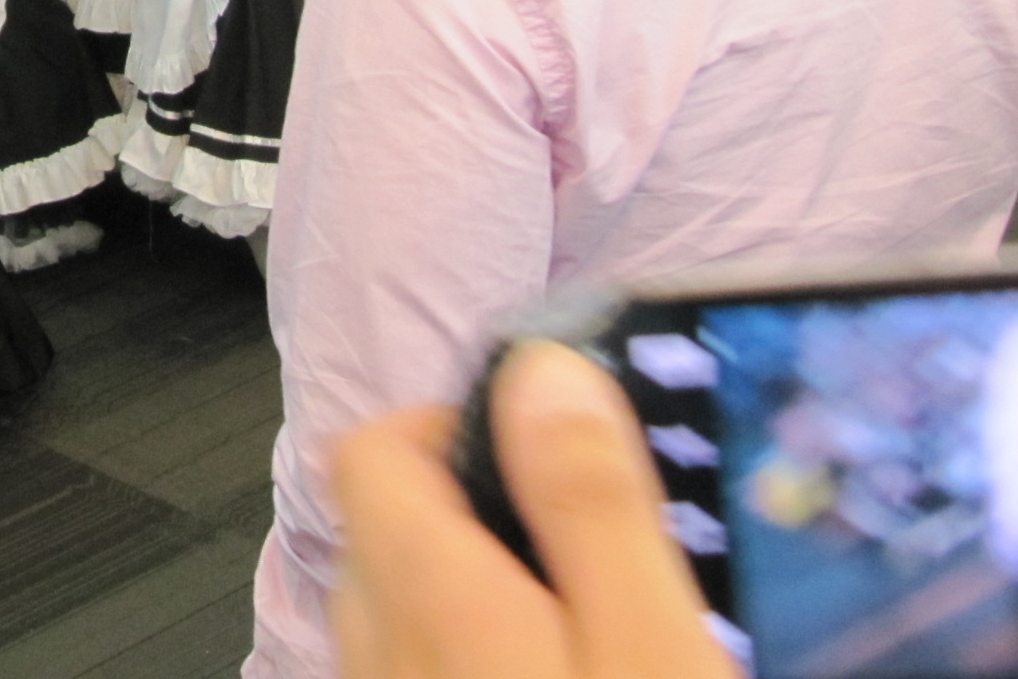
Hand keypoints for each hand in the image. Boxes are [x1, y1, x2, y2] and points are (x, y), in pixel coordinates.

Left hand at [330, 341, 735, 678]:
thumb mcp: (645, 642)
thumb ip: (589, 502)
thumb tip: (544, 369)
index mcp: (428, 589)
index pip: (372, 448)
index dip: (447, 421)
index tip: (538, 436)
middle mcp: (377, 644)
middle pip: (386, 526)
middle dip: (473, 509)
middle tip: (583, 533)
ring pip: (402, 609)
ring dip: (475, 591)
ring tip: (584, 613)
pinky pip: (422, 670)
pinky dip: (474, 655)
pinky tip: (558, 671)